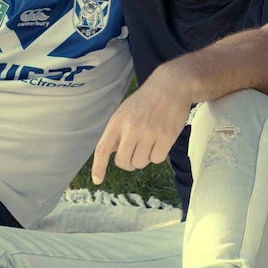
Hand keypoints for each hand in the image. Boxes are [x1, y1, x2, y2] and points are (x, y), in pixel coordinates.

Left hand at [91, 69, 191, 184]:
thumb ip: (116, 132)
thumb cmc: (145, 101)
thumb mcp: (123, 112)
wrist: (171, 86)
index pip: (103, 149)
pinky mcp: (166, 137)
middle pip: (123, 162)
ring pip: (140, 163)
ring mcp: (149, 134)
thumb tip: (110, 152)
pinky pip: (157, 159)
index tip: (97, 180)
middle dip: (128, 162)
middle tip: (134, 153)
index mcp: (116, 122)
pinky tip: (160, 141)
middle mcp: (131, 129)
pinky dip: (157, 155)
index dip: (98, 167)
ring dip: (144, 158)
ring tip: (149, 142)